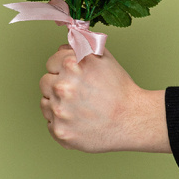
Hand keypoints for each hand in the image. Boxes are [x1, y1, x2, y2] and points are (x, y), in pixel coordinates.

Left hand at [39, 46, 169, 152]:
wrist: (133, 120)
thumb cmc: (121, 90)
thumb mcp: (103, 57)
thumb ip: (79, 47)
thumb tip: (63, 46)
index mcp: (70, 65)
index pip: (50, 63)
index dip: (62, 69)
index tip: (73, 77)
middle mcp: (62, 87)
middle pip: (45, 83)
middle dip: (58, 86)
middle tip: (78, 94)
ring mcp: (60, 111)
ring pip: (45, 103)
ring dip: (57, 104)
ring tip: (80, 108)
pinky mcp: (61, 132)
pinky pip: (50, 124)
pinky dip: (61, 123)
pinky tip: (78, 121)